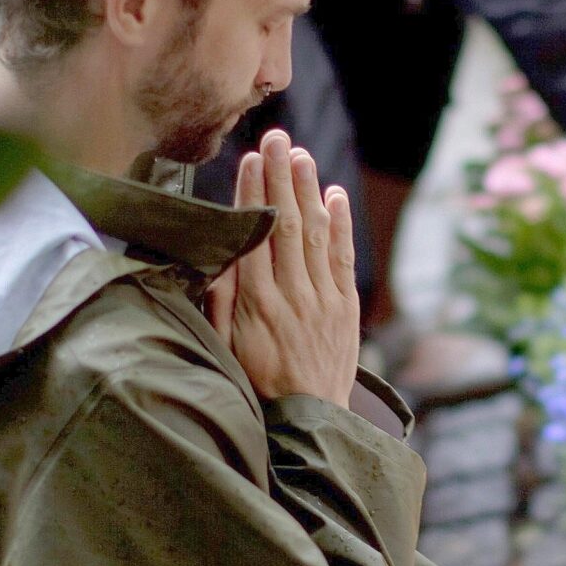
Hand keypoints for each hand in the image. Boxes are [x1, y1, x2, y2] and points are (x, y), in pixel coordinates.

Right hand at [206, 130, 359, 407]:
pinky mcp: (345, 310)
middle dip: (281, 177)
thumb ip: (219, 300)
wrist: (305, 425)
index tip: (250, 161)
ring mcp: (322, 301)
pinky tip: (334, 196)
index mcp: (256, 304)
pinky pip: (343, 259)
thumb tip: (219, 254)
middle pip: (286, 225)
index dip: (252, 194)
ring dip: (308, 191)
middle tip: (277, 139)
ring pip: (315, 235)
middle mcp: (291, 296)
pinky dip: (341, 225)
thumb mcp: (222, 347)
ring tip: (301, 155)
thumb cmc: (255, 386)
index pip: (255, 235)